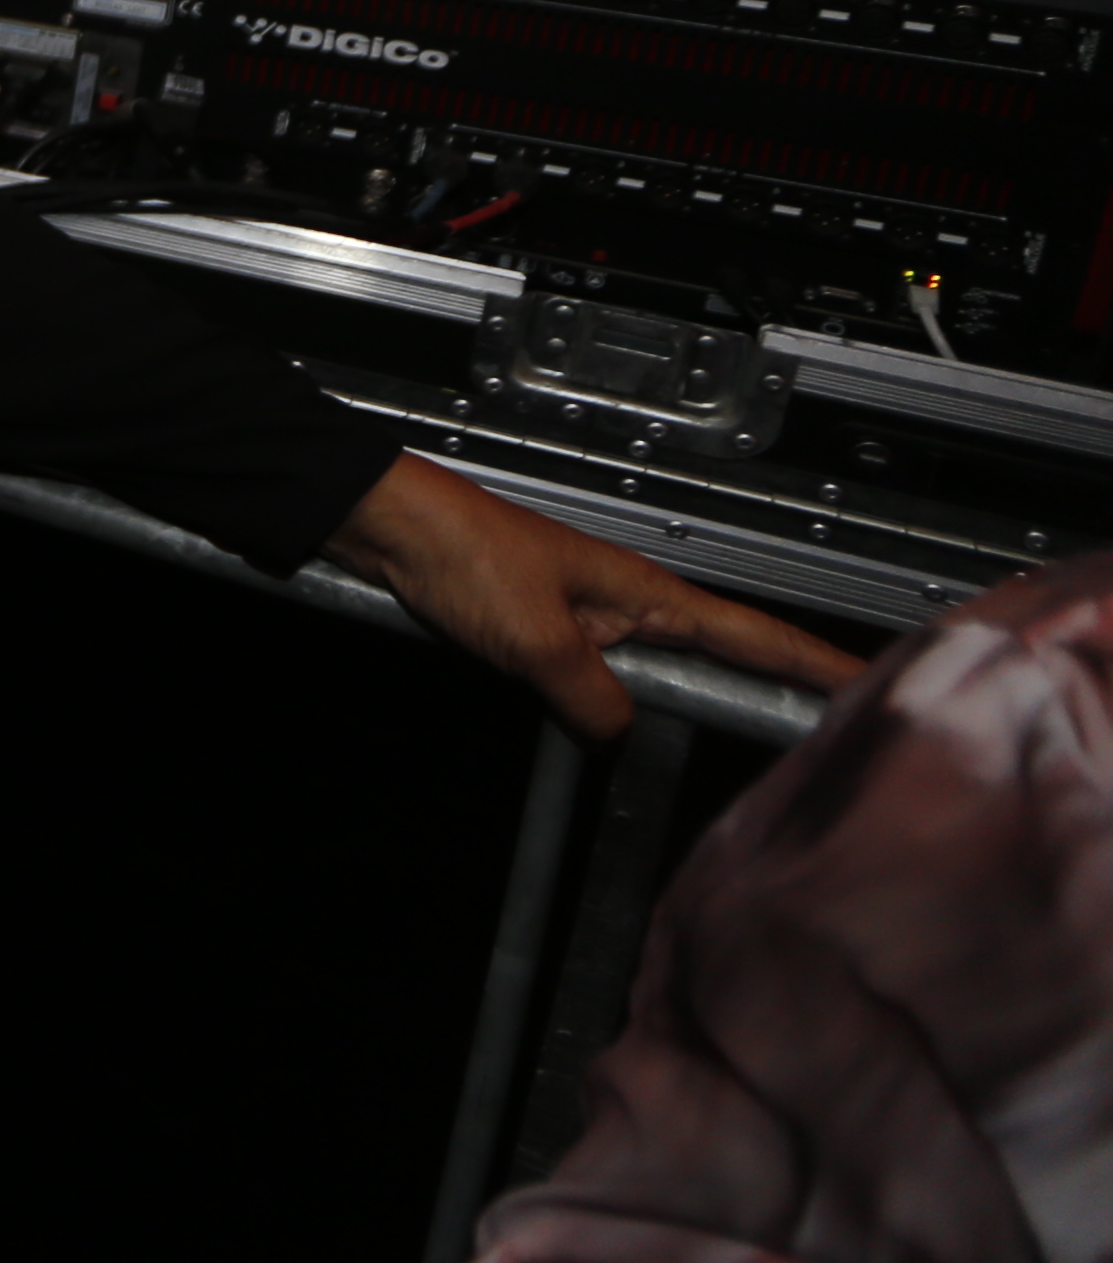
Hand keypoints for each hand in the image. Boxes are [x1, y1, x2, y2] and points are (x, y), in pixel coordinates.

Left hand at [322, 457, 858, 740]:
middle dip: (777, 689)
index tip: (871, 683)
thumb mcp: (539, 643)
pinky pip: (606, 677)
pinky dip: (627, 704)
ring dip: (701, 703)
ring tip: (751, 736)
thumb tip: (621, 734)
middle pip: (722, 655)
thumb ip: (593, 696)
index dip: (815, 664)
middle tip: (834, 728)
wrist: (391, 526)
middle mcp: (628, 601)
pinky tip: (627, 727)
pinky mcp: (547, 630)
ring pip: (662, 672)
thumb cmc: (461, 554)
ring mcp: (590, 616)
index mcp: (645, 592)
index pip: (753, 635)